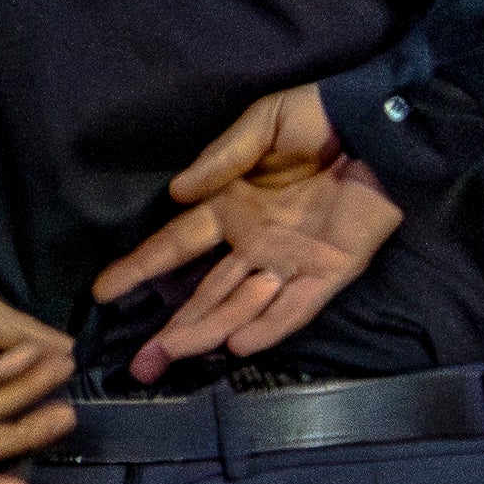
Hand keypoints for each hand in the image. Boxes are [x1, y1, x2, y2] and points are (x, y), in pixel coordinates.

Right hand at [92, 85, 405, 379]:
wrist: (380, 127)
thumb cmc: (317, 119)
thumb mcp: (260, 125)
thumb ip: (221, 159)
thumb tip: (178, 193)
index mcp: (230, 208)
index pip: (175, 245)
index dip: (140, 268)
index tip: (103, 293)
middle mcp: (255, 243)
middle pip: (206, 293)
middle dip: (172, 327)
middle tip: (138, 363)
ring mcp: (292, 261)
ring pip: (244, 306)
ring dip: (209, 331)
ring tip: (171, 354)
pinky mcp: (332, 271)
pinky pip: (298, 307)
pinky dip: (270, 326)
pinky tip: (238, 346)